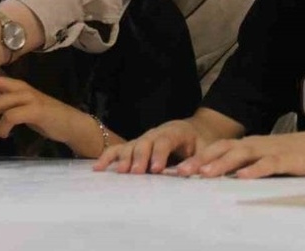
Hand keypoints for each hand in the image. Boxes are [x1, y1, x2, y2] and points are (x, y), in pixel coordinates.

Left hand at [0, 76, 85, 146]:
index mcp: (17, 85)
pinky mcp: (34, 110)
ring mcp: (28, 98)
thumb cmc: (46, 117)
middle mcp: (21, 87)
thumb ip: (7, 103)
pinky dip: (2, 128)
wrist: (71, 123)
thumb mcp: (23, 106)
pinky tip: (6, 134)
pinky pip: (9, 117)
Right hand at [93, 118, 207, 173]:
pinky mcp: (135, 146)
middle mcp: (156, 132)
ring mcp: (144, 138)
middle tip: (135, 173)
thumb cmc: (201, 144)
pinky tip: (98, 168)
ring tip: (120, 172)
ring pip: (131, 145)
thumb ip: (197, 161)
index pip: (165, 140)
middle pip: (145, 142)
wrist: (196, 132)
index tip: (156, 169)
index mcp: (176, 131)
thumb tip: (186, 173)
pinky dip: (108, 157)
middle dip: (140, 158)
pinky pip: (119, 149)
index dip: (160, 154)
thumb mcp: (206, 151)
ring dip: (124, 158)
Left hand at [175, 130, 304, 178]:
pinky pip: (268, 164)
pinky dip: (254, 170)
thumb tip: (224, 180)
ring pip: (241, 155)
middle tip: (180, 172)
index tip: (177, 169)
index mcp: (248, 146)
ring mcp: (270, 150)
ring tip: (204, 174)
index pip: (217, 149)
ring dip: (221, 164)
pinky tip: (242, 177)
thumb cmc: (295, 156)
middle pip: (222, 150)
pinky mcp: (287, 159)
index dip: (197, 158)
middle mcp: (255, 145)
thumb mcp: (266, 160)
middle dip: (200, 160)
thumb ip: (248, 166)